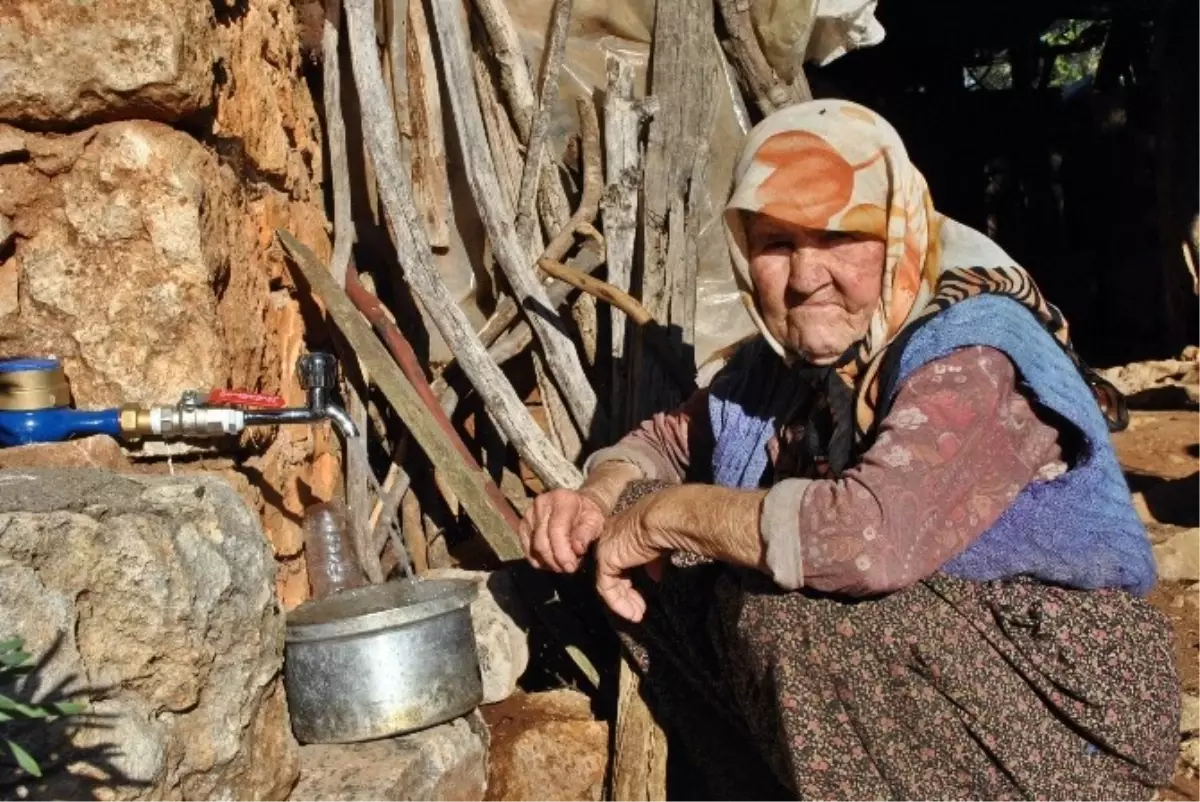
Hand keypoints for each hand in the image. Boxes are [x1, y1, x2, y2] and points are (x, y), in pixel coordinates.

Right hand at [519, 489, 606, 573]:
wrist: (577, 506)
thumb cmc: (587, 515)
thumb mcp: (595, 521)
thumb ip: (587, 533)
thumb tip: (577, 549)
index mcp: (561, 499)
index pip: (556, 529)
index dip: (562, 552)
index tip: (571, 567)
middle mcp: (541, 504)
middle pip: (542, 541)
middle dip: (555, 561)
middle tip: (568, 569)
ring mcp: (529, 514)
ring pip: (533, 547)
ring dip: (547, 562)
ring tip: (562, 565)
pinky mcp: (523, 525)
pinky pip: (526, 549)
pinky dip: (538, 560)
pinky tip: (551, 562)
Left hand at [594, 495, 669, 622]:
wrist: (661, 520)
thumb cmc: (665, 527)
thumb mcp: (658, 548)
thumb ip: (653, 562)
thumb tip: (656, 576)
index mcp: (621, 533)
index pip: (620, 561)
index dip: (629, 581)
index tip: (640, 595)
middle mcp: (609, 539)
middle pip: (613, 573)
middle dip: (626, 593)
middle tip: (639, 609)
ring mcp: (604, 548)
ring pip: (608, 582)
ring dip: (623, 601)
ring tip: (636, 615)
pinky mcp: (604, 559)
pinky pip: (606, 587)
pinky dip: (617, 602)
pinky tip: (631, 612)